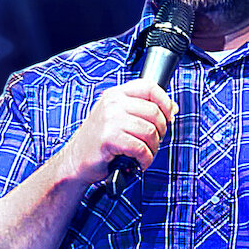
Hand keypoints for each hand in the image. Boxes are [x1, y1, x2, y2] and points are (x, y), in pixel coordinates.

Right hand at [59, 79, 176, 184]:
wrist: (75, 160)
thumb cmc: (99, 140)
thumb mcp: (119, 117)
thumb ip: (144, 109)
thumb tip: (173, 107)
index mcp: (116, 94)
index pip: (150, 86)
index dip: (165, 101)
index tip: (168, 116)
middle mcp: (112, 103)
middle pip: (154, 112)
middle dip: (161, 130)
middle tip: (154, 141)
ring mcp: (109, 119)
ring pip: (150, 131)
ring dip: (153, 147)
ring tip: (145, 154)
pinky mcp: (109, 138)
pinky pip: (140, 148)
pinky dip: (145, 158)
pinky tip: (139, 162)